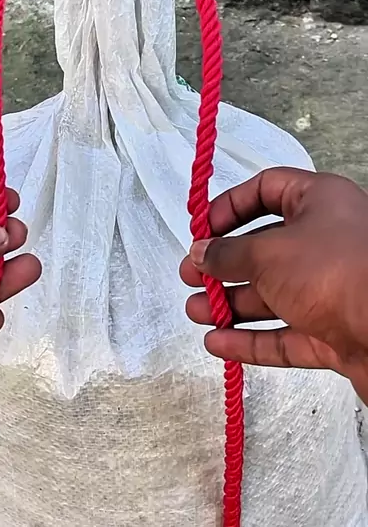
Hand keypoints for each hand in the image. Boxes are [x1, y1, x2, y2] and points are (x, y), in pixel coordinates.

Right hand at [180, 168, 367, 403]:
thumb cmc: (341, 273)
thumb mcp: (269, 253)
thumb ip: (228, 253)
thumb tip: (202, 252)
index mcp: (320, 202)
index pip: (267, 190)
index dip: (230, 207)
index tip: (203, 229)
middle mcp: (327, 241)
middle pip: (265, 248)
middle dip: (224, 264)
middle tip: (192, 276)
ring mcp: (332, 288)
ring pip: (273, 294)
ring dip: (231, 303)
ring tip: (196, 311)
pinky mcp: (335, 330)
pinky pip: (285, 333)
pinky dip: (250, 338)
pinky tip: (218, 342)